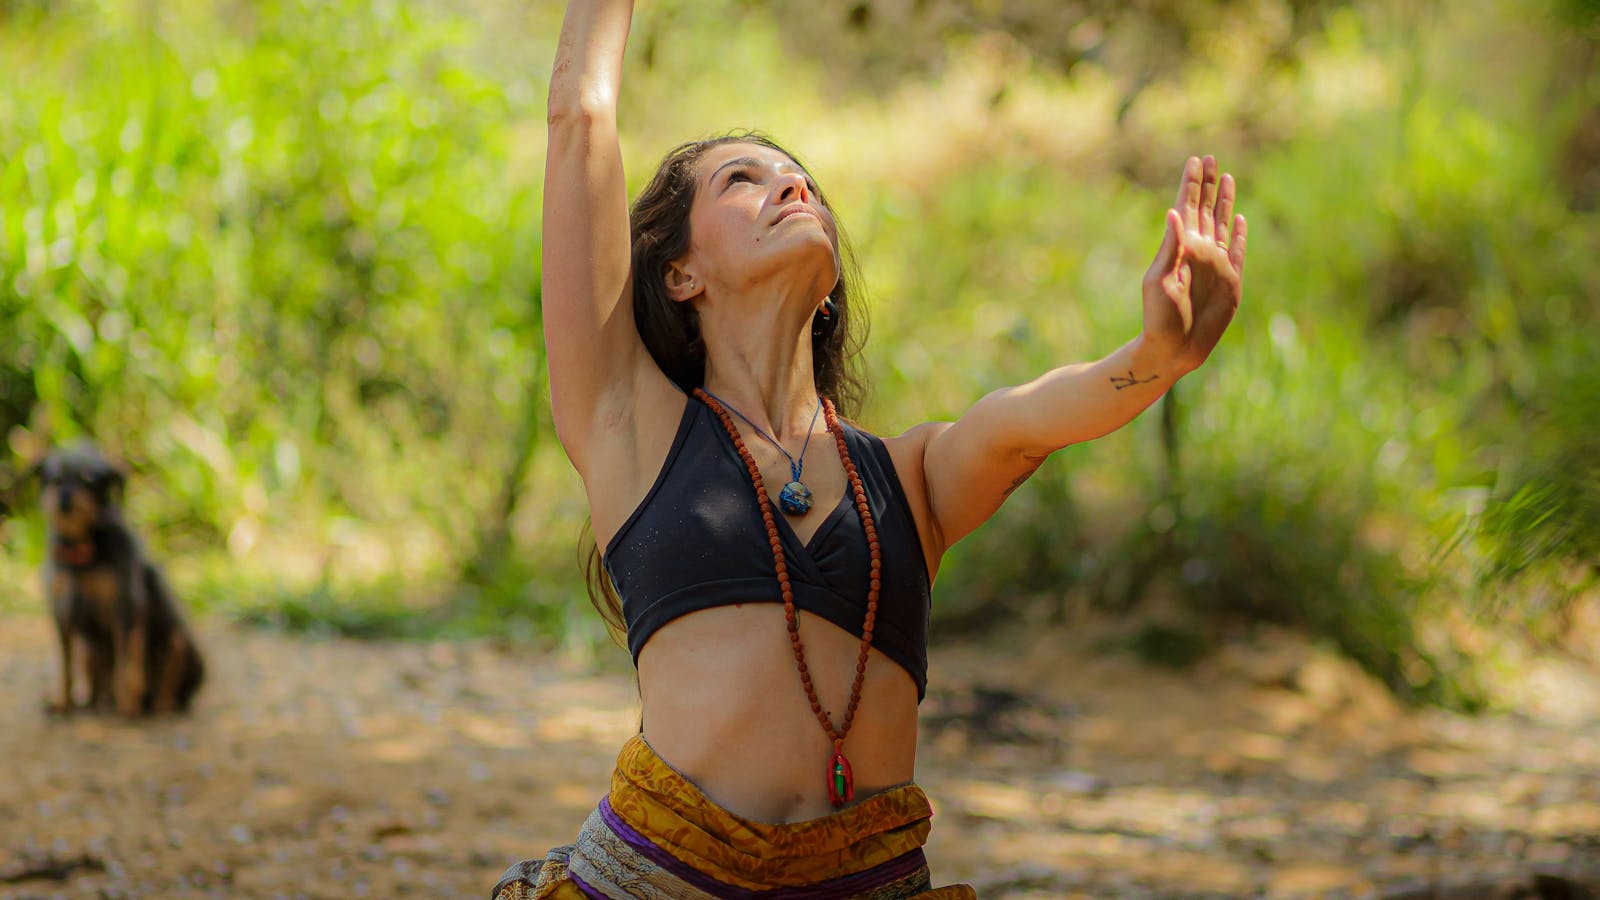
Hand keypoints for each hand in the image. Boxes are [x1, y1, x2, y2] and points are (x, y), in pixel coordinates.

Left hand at [1140, 155, 1246, 373]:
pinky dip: (1240, 234)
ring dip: (1224, 201)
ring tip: (1227, 177)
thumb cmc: (1159, 317)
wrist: (1175, 347)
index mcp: (1180, 247)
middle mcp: (1199, 250)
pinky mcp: (1231, 280)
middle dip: (1208, 184)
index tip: (1194, 160)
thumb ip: (1170, 247)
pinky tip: (1240, 218)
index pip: (1186, 206)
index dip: (1191, 183)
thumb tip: (1174, 212)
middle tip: (1210, 158)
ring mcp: (1216, 264)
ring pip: (1223, 223)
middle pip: (1206, 209)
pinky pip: (1238, 250)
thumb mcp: (1159, 280)